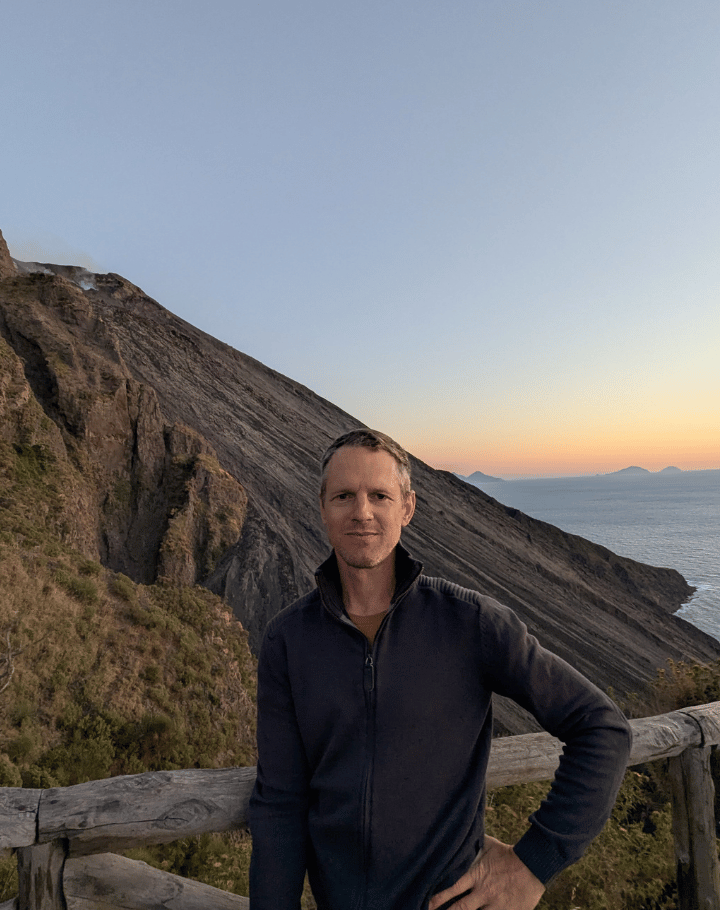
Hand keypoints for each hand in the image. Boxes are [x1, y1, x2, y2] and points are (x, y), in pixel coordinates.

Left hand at [428, 835, 544, 909]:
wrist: (533, 865)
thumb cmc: (508, 854)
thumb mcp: (488, 845)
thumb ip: (472, 844)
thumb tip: (459, 832)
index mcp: (476, 876)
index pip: (452, 889)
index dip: (438, 898)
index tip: (427, 903)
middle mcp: (483, 893)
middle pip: (460, 908)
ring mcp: (494, 906)